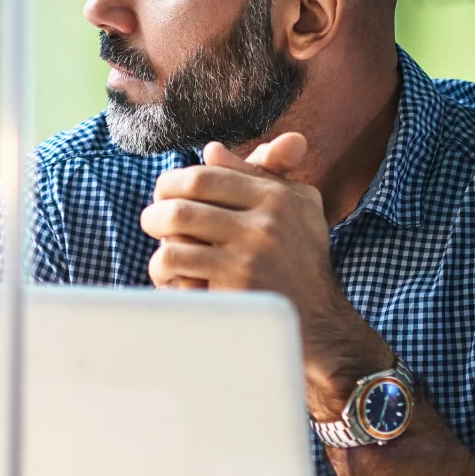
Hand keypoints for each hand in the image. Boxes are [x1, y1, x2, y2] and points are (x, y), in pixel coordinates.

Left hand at [140, 133, 391, 414]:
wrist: (321, 325)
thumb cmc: (302, 261)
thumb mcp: (296, 208)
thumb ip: (259, 173)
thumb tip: (211, 150)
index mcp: (278, 197)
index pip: (205, 176)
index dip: (173, 183)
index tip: (164, 194)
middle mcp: (266, 224)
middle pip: (183, 205)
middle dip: (156, 213)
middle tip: (152, 222)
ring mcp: (250, 258)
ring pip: (173, 238)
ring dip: (160, 246)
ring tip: (164, 256)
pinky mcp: (235, 290)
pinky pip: (178, 270)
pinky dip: (166, 274)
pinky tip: (175, 281)